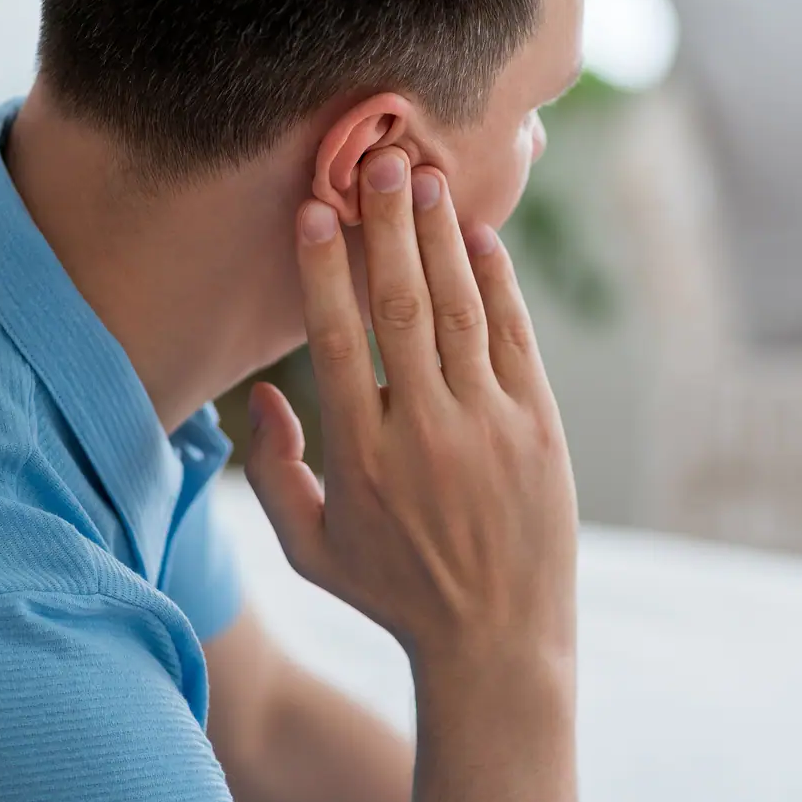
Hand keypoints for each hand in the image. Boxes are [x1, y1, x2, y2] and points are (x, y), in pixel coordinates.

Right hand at [244, 146, 577, 672]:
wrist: (498, 642)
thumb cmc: (394, 593)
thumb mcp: (311, 551)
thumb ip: (273, 474)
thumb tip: (263, 396)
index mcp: (362, 459)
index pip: (339, 343)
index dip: (326, 271)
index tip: (317, 211)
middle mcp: (426, 435)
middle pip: (404, 309)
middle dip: (390, 228)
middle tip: (381, 158)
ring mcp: (490, 427)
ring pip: (462, 312)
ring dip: (443, 240)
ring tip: (426, 177)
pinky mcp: (539, 428)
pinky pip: (515, 339)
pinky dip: (500, 284)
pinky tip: (481, 238)